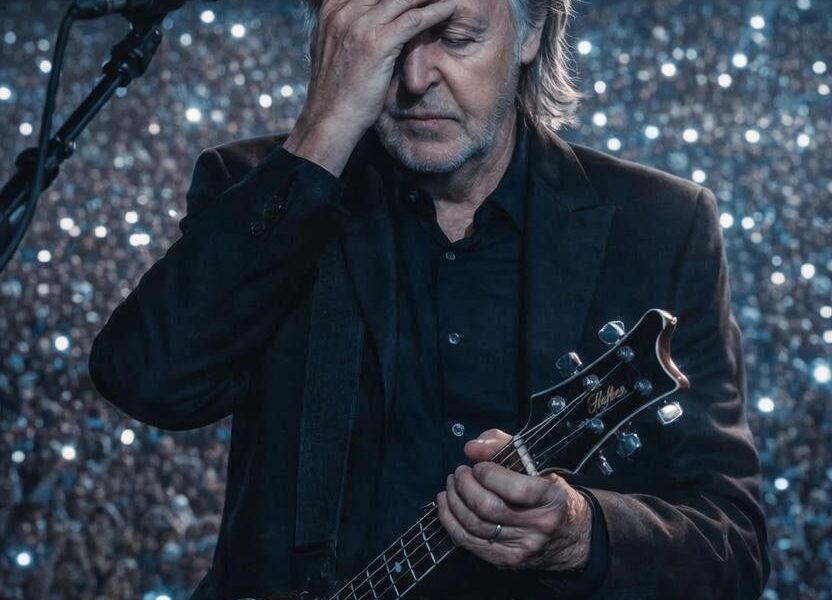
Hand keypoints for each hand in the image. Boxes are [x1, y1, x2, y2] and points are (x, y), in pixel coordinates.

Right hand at [285, 0, 457, 175]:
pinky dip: (435, 11)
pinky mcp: (377, 42)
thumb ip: (347, 25)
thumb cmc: (336, 88)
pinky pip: (414, 20)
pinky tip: (450, 8)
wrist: (330, 117)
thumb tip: (364, 18)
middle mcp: (344, 10)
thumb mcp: (334, 46)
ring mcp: (360, 24)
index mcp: (333, 8)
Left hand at [436, 429, 592, 570]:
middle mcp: (538, 527)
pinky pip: (468, 542)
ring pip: (474, 525)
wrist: (571, 535)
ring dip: (454, 500)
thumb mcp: (538, 464)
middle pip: (488, 508)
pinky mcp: (505, 560)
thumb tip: (471, 448)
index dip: (488, 473)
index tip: (480, 465)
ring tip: (452, 484)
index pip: (514, 489)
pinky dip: (450, 521)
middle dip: (465, 485)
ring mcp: (521, 547)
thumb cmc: (550, 493)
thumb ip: (505, 447)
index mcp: (551, 499)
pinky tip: (446, 503)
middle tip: (460, 472)